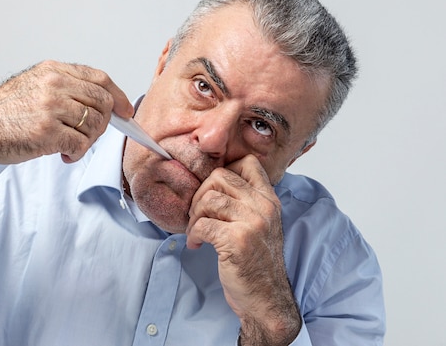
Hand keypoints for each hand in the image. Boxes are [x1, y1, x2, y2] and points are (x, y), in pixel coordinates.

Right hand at [0, 60, 133, 163]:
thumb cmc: (4, 111)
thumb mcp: (35, 85)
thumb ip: (66, 87)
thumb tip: (101, 102)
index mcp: (54, 70)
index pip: (100, 79)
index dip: (118, 96)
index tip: (125, 111)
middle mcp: (54, 84)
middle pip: (103, 102)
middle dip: (103, 123)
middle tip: (89, 135)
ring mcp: (51, 107)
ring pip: (95, 125)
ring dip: (87, 141)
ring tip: (70, 145)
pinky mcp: (47, 131)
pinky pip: (80, 144)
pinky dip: (76, 154)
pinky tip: (63, 154)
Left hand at [186, 155, 300, 345]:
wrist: (266, 300)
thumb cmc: (256, 263)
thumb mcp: (259, 226)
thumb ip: (245, 202)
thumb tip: (212, 182)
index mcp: (269, 200)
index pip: (248, 162)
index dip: (222, 170)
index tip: (211, 191)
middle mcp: (264, 207)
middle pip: (219, 177)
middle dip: (200, 195)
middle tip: (197, 216)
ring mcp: (252, 223)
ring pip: (208, 199)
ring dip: (194, 216)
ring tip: (196, 232)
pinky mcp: (237, 241)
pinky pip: (202, 224)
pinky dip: (193, 234)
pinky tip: (197, 245)